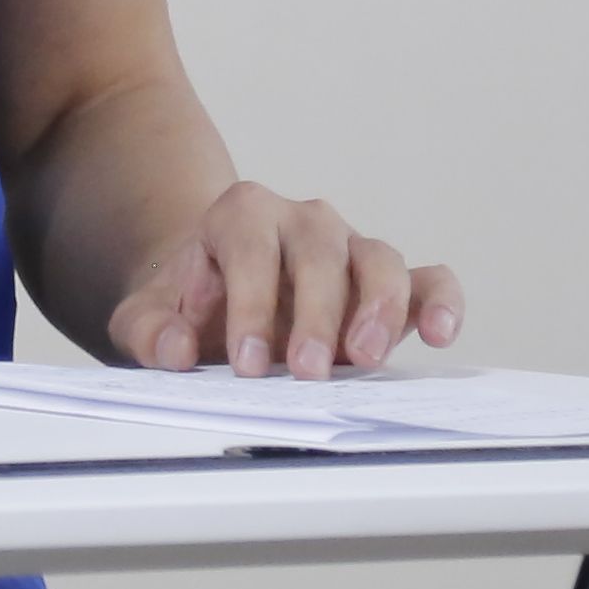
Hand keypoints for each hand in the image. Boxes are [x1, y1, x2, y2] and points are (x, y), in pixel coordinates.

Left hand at [103, 181, 465, 379]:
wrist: (213, 298)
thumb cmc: (186, 307)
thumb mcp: (146, 317)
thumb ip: (149, 331)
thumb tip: (174, 348)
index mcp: (240, 215)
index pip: (250, 249)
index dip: (251, 304)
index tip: (249, 364)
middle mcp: (302, 221)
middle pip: (319, 251)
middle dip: (316, 314)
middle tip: (309, 373)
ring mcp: (350, 248)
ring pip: (378, 260)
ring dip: (378, 310)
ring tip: (365, 360)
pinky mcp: (390, 283)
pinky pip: (429, 280)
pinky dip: (441, 302)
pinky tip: (441, 334)